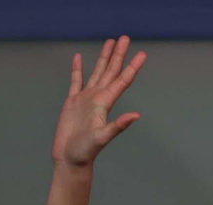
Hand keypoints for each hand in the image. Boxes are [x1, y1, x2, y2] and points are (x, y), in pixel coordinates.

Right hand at [51, 37, 146, 170]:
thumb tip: (137, 115)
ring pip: (97, 72)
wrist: (70, 159)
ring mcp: (85, 99)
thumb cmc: (86, 152)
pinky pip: (76, 81)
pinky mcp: (72, 103)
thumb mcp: (103, 137)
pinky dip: (78, 69)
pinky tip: (79, 57)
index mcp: (105, 103)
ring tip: (110, 42)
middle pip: (111, 71)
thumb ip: (119, 126)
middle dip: (118, 55)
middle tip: (125, 38)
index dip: (132, 67)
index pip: (122, 81)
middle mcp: (98, 98)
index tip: (142, 54)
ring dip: (104, 58)